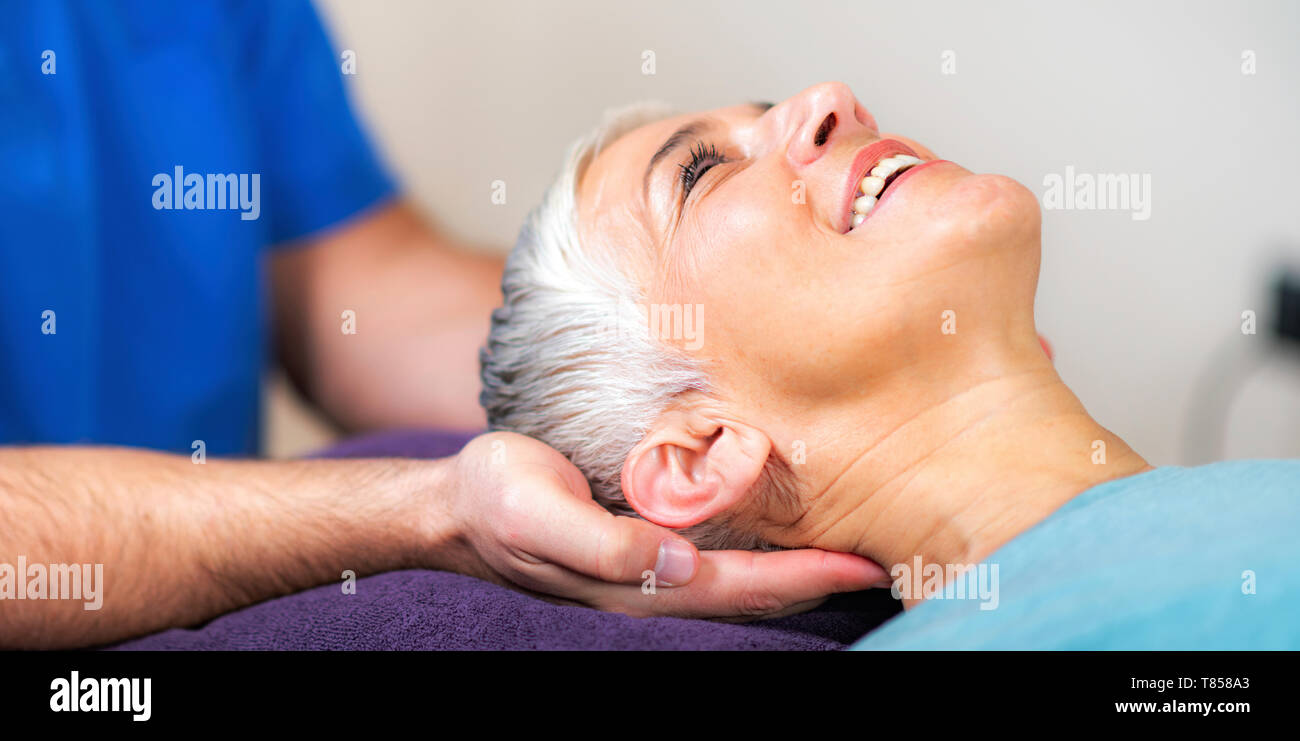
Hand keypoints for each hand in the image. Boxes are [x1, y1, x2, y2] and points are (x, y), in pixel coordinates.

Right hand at [445, 431, 888, 618]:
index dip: (807, 578)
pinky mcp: (643, 545)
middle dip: (820, 581)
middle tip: (886, 557)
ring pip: (743, 579)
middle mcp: (654, 584)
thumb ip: (606, 543)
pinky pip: (719, 555)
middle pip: (756, 594)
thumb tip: (680, 559)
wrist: (456, 503)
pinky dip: (764, 549)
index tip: (865, 563)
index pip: (742, 588)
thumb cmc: (497, 499)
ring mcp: (651, 570)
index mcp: (638, 584)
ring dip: (799, 569)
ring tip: (852, 548)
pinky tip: (785, 529)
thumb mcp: (539, 514)